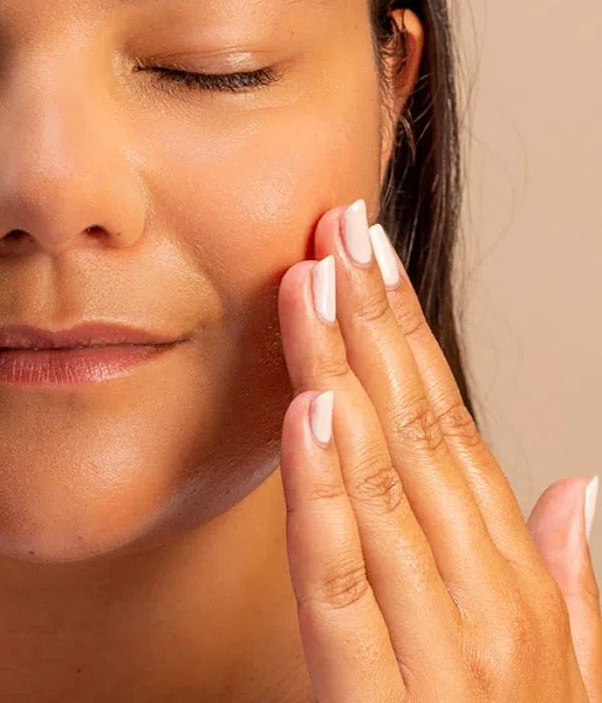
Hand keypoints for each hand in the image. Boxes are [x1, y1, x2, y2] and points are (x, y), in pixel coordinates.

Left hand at [277, 200, 600, 700]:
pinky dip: (327, 496)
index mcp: (514, 581)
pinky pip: (346, 586)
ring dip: (344, 377)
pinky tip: (311, 416)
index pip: (448, 429)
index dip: (407, 336)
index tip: (370, 256)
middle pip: (416, 435)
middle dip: (373, 325)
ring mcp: (446, 655)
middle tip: (338, 228)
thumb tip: (580, 489)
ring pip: (380, 487)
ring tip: (315, 283)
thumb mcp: (566, 672)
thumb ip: (573, 583)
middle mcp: (487, 602)